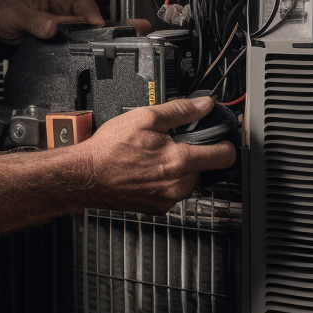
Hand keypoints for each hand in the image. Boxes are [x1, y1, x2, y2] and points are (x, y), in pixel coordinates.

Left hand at [0, 0, 104, 44]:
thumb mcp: (13, 15)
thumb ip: (32, 20)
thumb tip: (51, 27)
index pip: (80, 2)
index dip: (92, 14)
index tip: (97, 26)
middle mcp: (59, 8)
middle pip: (84, 20)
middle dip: (89, 31)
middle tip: (90, 44)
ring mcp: (59, 24)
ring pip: (79, 34)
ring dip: (80, 42)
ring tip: (81, 52)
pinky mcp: (56, 38)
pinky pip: (69, 45)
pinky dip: (71, 51)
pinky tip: (70, 57)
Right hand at [78, 97, 236, 213]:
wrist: (86, 176)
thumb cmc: (110, 149)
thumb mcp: (145, 117)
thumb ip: (180, 110)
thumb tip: (204, 105)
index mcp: (179, 162)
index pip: (224, 155)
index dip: (225, 141)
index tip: (222, 135)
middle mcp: (177, 185)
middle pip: (206, 167)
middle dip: (195, 152)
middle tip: (175, 141)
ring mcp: (167, 199)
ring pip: (189, 179)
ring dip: (180, 167)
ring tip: (156, 155)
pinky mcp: (157, 207)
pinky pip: (173, 190)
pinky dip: (167, 179)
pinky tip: (148, 169)